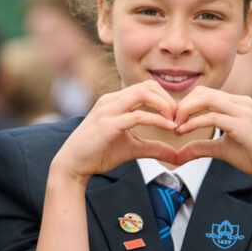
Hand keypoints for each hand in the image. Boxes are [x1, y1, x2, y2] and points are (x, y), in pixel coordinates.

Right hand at [52, 81, 179, 182]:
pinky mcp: (108, 124)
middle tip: (178, 118)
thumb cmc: (98, 153)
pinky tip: (168, 128)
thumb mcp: (132, 148)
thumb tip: (177, 155)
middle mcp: (110, 100)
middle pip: (148, 86)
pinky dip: (157, 120)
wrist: (73, 164)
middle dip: (168, 100)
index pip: (146, 87)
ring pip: (143, 93)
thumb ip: (154, 148)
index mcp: (114, 101)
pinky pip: (138, 115)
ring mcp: (108, 110)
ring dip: (164, 105)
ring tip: (173, 122)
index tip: (175, 118)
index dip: (165, 99)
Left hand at [172, 87, 251, 182]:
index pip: (204, 93)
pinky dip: (194, 122)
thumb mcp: (221, 149)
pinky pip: (213, 116)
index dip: (185, 104)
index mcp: (237, 103)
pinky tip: (184, 131)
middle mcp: (241, 102)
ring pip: (206, 98)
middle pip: (202, 92)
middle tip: (170, 122)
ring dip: (186, 110)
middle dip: (182, 105)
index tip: (173, 120)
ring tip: (176, 125)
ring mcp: (243, 111)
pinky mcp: (243, 124)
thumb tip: (178, 154)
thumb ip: (200, 147)